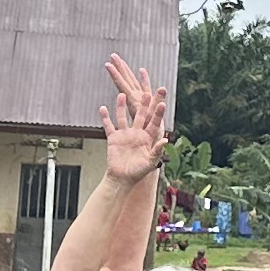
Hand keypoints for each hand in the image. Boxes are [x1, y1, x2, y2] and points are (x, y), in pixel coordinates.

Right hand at [100, 52, 167, 183]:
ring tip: (121, 94)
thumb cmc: (138, 172)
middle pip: (140, 115)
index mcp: (147, 138)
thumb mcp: (150, 162)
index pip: (153, 122)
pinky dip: (105, 118)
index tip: (162, 102)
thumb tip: (166, 140)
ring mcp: (124, 135)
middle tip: (147, 92)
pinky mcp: (113, 139)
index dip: (157, 113)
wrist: (122, 178)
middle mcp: (136, 133)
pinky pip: (108, 126)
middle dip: (143, 104)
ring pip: (122, 117)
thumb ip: (157, 150)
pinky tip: (102, 108)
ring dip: (121, 106)